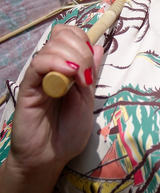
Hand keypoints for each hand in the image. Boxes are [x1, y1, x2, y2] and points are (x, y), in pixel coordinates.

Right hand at [8, 24, 103, 175]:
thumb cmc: (69, 131)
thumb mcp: (88, 98)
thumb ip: (91, 72)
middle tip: (87, 75)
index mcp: (66, 66)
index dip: (84, 40)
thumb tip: (98, 46)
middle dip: (81, 49)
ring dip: (73, 57)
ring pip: (53, 45)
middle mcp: (51, 66)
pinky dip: (56, 64)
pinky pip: (38, 63)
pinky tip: (67, 76)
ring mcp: (39, 75)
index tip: (92, 62)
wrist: (50, 158)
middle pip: (63, 35)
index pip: (71, 35)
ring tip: (79, 81)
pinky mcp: (28, 86)